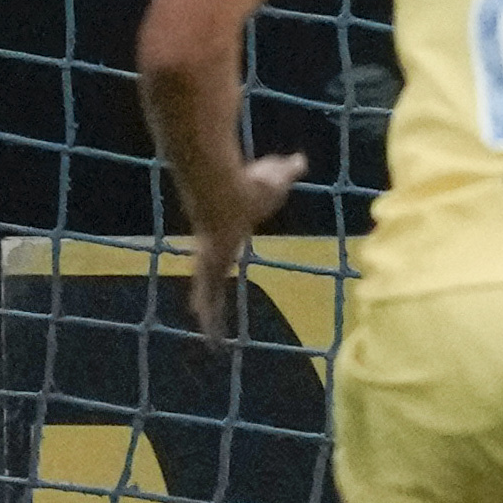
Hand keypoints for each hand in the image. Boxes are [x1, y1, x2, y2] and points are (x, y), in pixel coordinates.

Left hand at [183, 151, 298, 341]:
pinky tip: (212, 342)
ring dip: (208, 312)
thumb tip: (299, 159)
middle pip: (210, 273)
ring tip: (208, 335)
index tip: (220, 260)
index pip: (223, 247)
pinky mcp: (210, 273)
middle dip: (209, 290)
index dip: (221, 255)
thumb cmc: (251, 185)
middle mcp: (215, 248)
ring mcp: (209, 261)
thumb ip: (285, 170)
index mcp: (228, 231)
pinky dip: (212, 324)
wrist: (224, 192)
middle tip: (204, 309)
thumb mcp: (275, 178)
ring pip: (207, 292)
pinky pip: (212, 302)